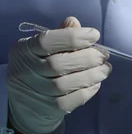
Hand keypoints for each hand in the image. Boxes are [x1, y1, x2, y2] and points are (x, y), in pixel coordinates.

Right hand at [7, 16, 111, 133]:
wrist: (25, 102)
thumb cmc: (39, 64)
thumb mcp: (44, 46)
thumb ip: (60, 34)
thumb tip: (74, 23)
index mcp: (24, 50)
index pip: (46, 41)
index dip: (73, 37)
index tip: (95, 35)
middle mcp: (25, 72)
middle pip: (57, 64)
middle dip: (87, 58)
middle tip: (104, 55)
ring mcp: (34, 93)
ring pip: (64, 85)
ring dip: (90, 75)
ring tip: (105, 69)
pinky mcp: (44, 110)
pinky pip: (67, 102)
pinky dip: (86, 92)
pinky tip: (96, 83)